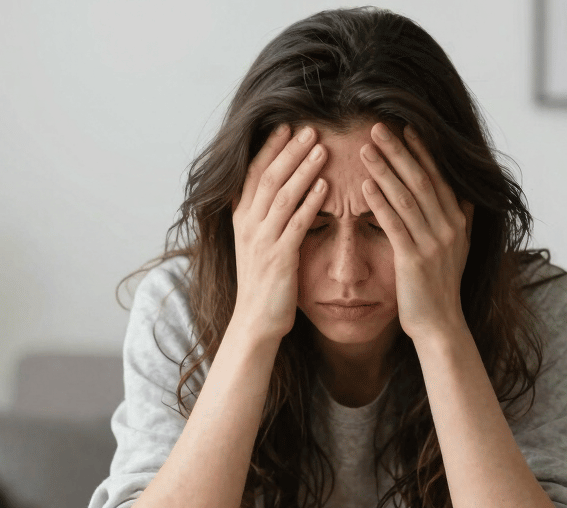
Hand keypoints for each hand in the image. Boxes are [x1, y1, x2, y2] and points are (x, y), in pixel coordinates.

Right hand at [231, 124, 328, 341]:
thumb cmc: (262, 283)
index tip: (287, 126)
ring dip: (303, 169)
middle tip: (311, 127)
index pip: (253, 173)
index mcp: (241, 218)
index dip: (270, 148)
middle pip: (268, 177)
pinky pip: (296, 224)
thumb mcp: (256, 243)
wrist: (255, 321)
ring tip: (322, 147)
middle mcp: (248, 225)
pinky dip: (310, 203)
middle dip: (290, 150)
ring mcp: (262, 241)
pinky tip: (325, 186)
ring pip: (282, 195)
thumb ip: (263, 216)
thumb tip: (277, 192)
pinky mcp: (279, 258)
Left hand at [360, 122, 474, 342]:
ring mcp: (433, 244)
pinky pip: (395, 225)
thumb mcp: (458, 249)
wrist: (440, 326)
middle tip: (379, 127)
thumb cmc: (440, 288)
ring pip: (408, 197)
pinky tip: (365, 186)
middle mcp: (449, 228)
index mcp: (458, 222)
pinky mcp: (414, 260)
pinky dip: (380, 203)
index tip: (406, 127)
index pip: (439, 177)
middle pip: (423, 179)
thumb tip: (463, 193)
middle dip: (400, 151)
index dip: (422, 151)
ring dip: (385, 170)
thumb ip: (460, 219)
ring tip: (366, 149)